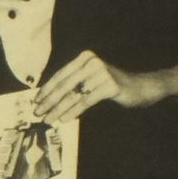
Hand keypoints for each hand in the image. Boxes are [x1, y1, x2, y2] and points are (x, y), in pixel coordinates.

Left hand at [34, 51, 177, 122]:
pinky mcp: (109, 85)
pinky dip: (73, 111)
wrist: (142, 87)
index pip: (60, 75)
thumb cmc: (113, 86)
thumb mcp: (91, 81)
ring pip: (73, 94)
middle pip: (64, 85)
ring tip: (48, 119)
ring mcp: (101, 72)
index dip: (46, 90)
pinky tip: (64, 119)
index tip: (35, 102)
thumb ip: (74, 85)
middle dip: (49, 101)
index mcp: (84, 58)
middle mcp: (91, 62)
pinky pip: (86, 101)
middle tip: (38, 113)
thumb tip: (49, 98)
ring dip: (58, 109)